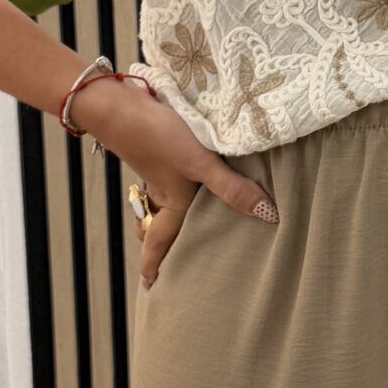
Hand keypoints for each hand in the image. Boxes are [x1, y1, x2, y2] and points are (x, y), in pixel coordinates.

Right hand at [70, 74, 277, 285]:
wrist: (120, 105)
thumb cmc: (160, 138)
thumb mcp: (200, 164)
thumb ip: (231, 188)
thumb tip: (267, 215)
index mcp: (170, 204)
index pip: (158, 242)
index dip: (153, 264)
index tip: (150, 283)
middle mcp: (160, 191)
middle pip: (155, 224)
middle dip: (159, 241)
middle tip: (170, 256)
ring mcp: (156, 169)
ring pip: (158, 200)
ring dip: (164, 213)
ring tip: (182, 220)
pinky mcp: (156, 148)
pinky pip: (163, 178)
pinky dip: (171, 186)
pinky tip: (188, 174)